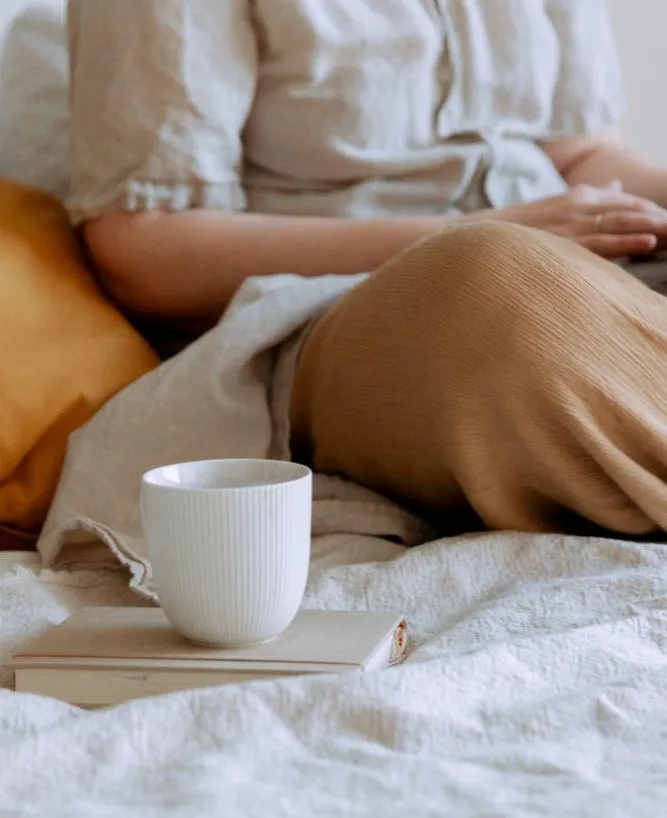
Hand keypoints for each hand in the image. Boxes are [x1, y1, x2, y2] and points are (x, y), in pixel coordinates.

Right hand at [500, 183, 666, 258]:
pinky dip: (627, 242)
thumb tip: (617, 187)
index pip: (627, 202)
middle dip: (661, 219)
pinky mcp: (563, 245)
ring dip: (654, 229)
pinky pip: (601, 243)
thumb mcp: (554, 206)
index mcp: (578, 196)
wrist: (481, 236)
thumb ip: (590, 197)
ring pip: (623, 224)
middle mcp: (579, 207)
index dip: (653, 211)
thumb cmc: (518, 227)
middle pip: (632, 210)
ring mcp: (572, 226)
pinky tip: (648, 242)